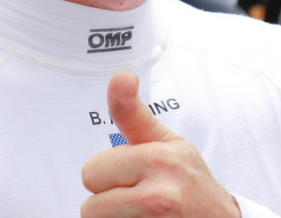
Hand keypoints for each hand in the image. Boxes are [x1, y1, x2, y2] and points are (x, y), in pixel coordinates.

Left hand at [80, 71, 238, 217]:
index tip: (128, 172)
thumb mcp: (167, 142)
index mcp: (158, 160)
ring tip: (141, 213)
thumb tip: (120, 77)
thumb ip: (133, 113)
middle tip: (135, 197)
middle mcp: (159, 196)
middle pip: (90, 207)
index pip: (91, 173)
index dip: (105, 175)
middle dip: (108, 202)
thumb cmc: (191, 180)